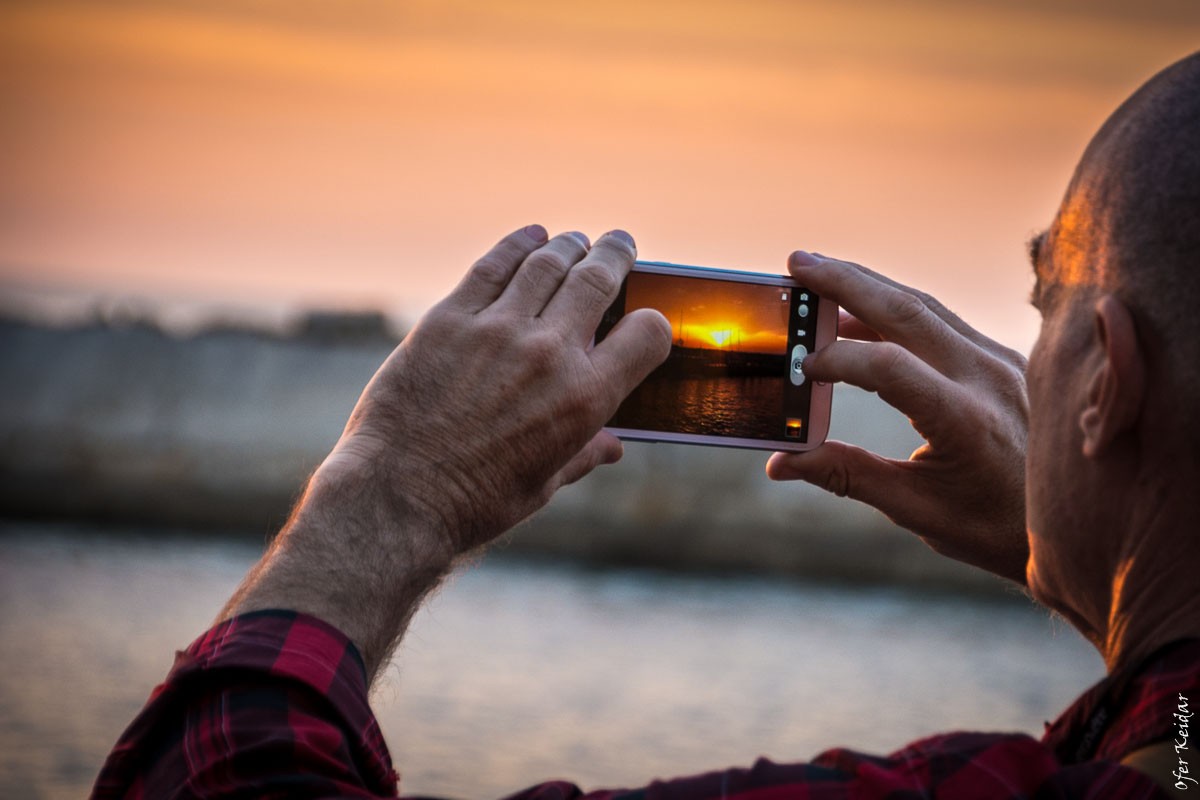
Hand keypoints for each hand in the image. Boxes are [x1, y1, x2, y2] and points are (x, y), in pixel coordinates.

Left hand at [220, 226, 670, 677]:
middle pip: (598, 280)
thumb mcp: (544, 482)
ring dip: (569, 246)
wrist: (398, 498)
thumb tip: (612, 445)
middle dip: (616, 255)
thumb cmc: (476, 502)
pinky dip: (516, 245)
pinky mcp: (448, 320)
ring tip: (576, 241)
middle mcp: (549, 355)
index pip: (647, 334)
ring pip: (547, 263)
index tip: (645, 316)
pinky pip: (492, 267)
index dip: (653, 321)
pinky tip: (530, 237)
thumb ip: (583, 453)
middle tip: (620, 243)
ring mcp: (496, 331)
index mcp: (585, 399)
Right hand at [767, 252, 1029, 584]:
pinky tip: (857, 312)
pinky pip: (940, 320)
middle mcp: (988, 377)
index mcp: (966, 421)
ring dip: (867, 285)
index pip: (890, 368)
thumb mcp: (916, 509)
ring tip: (817, 272)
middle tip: (796, 264)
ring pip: (923, 306)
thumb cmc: (993, 526)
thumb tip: (781, 463)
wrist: (1075, 516)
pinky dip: (893, 308)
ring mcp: (1000, 360)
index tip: (800, 368)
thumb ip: (848, 477)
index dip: (838, 359)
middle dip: (845, 282)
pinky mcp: (1002, 356)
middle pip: (906, 310)